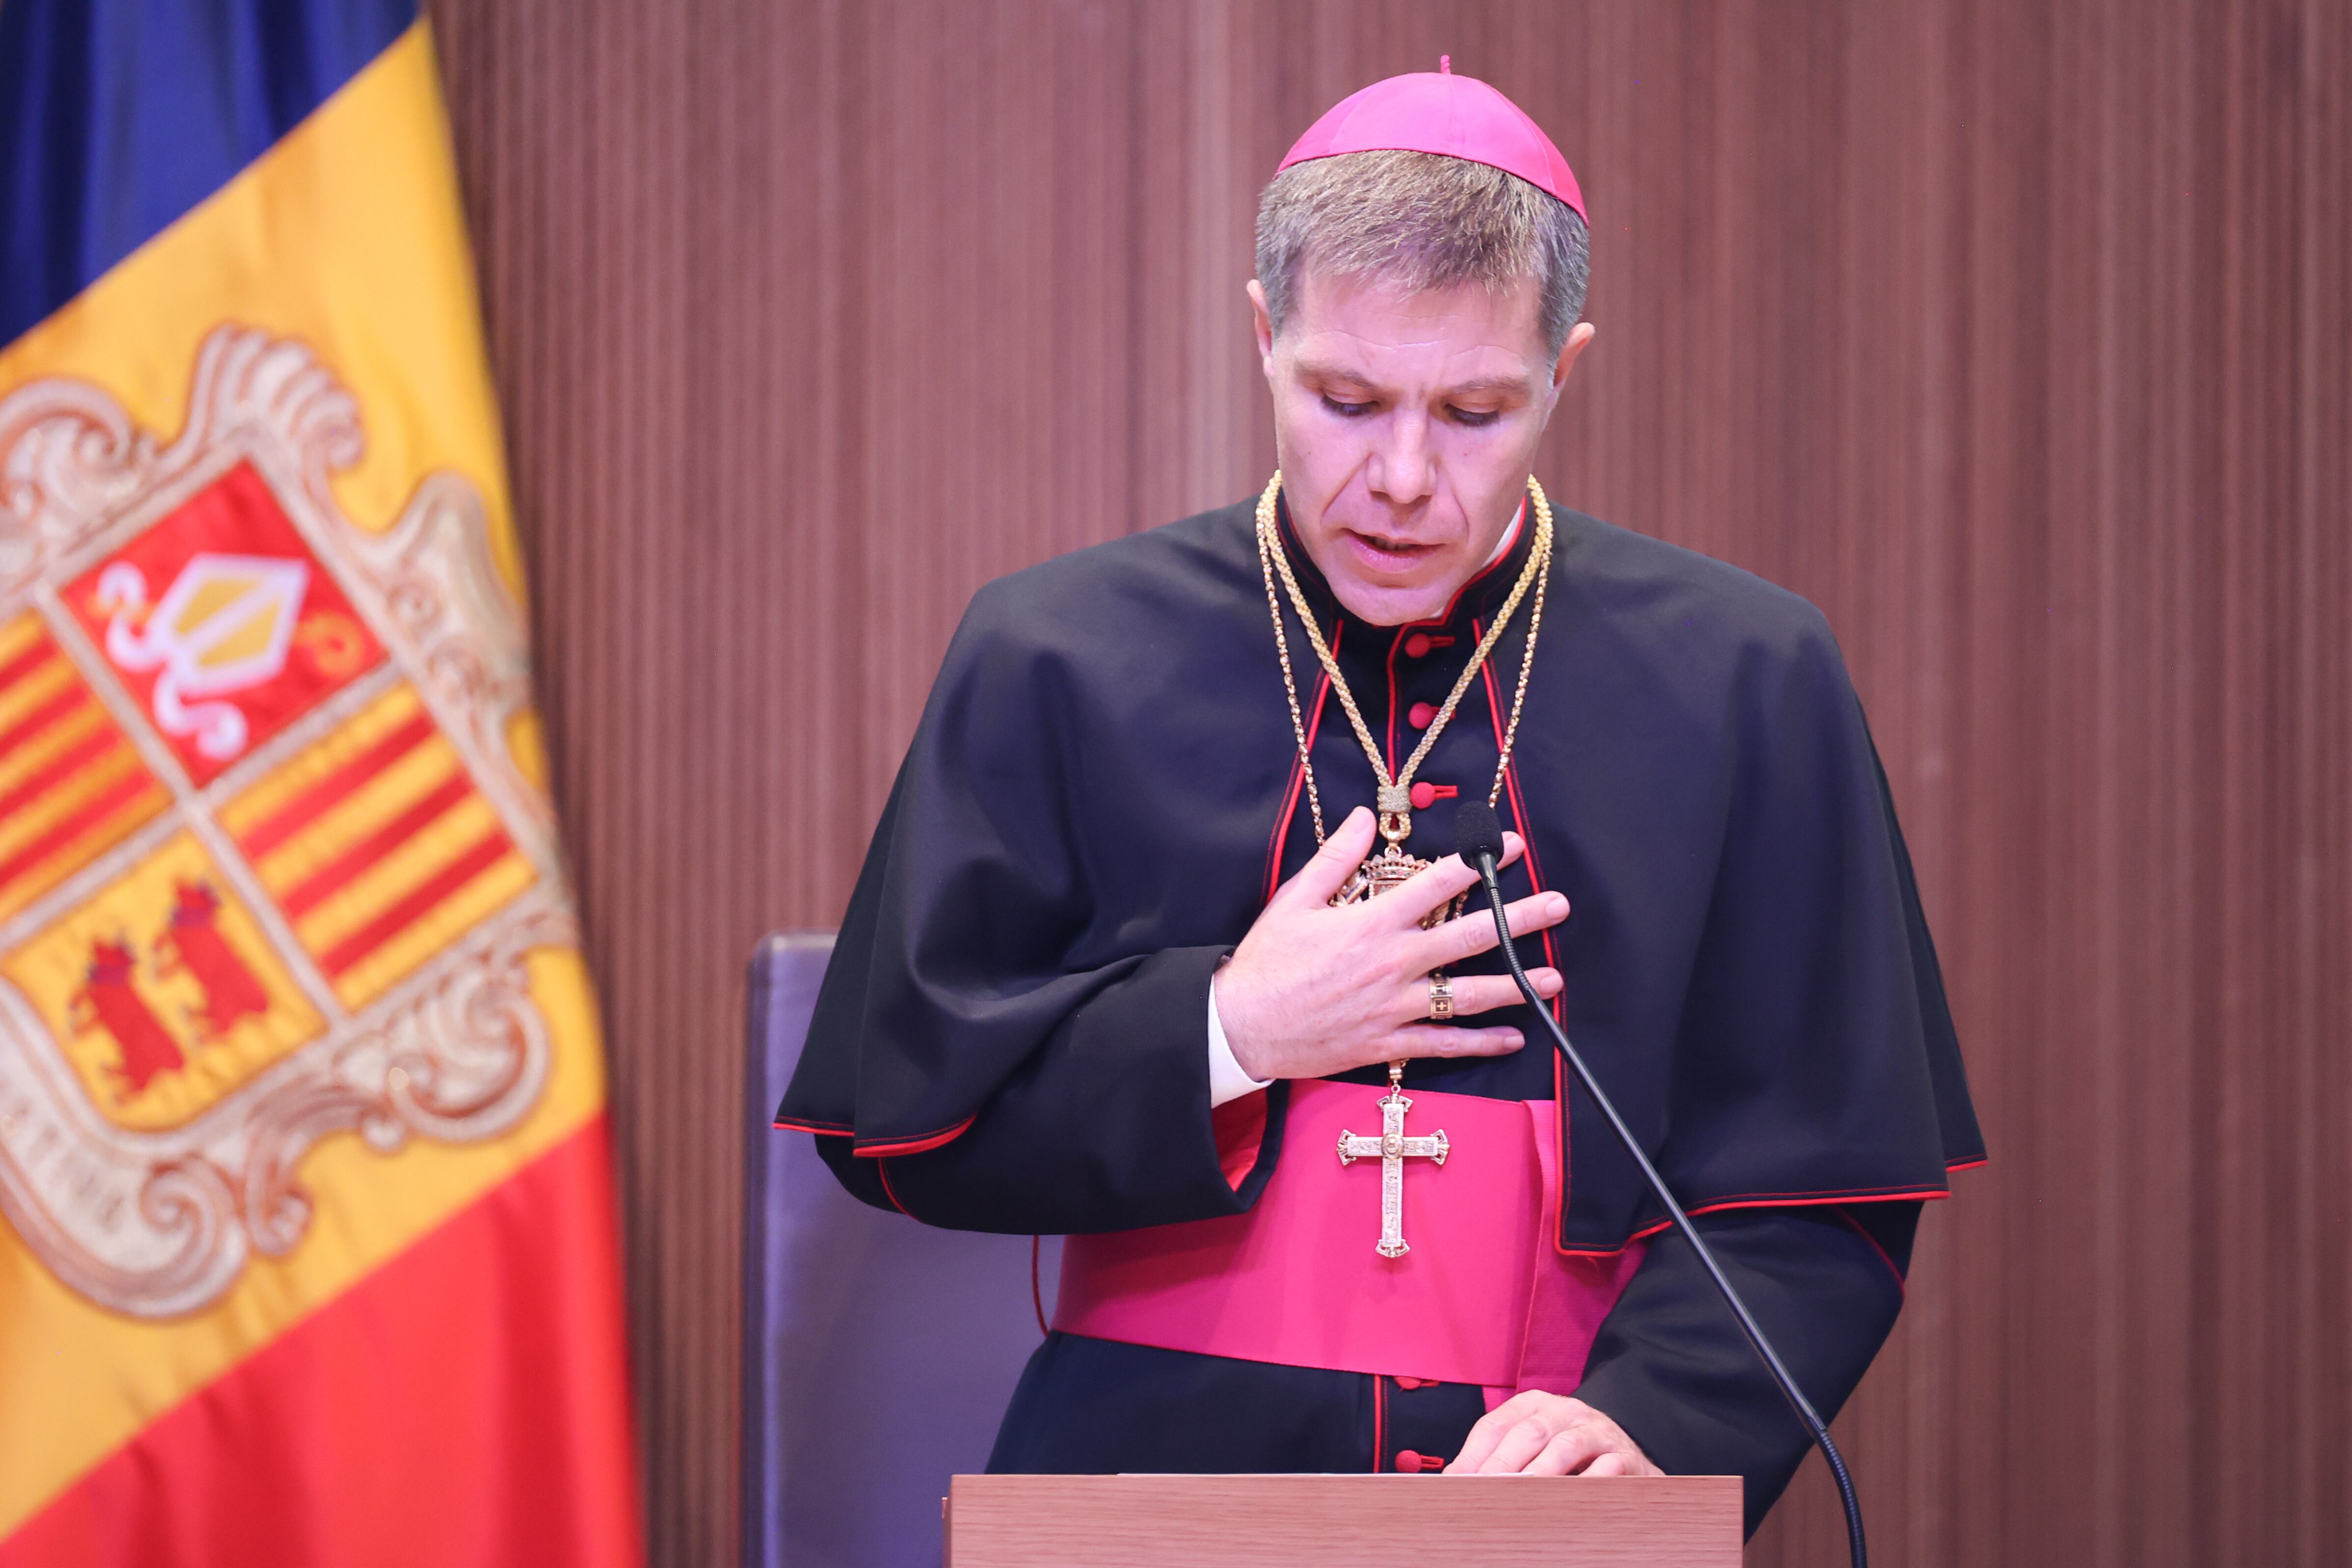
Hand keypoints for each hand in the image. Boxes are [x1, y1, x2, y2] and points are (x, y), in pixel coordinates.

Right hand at [1215, 805, 1568, 1082]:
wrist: (1241, 1026)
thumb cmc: (1267, 962)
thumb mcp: (1295, 899)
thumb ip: (1336, 858)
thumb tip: (1363, 818)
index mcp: (1373, 922)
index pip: (1439, 882)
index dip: (1480, 860)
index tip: (1510, 845)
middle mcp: (1394, 963)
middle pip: (1471, 936)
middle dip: (1520, 919)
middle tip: (1559, 906)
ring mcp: (1395, 1006)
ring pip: (1469, 993)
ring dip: (1516, 983)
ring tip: (1553, 976)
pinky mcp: (1388, 1043)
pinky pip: (1444, 1044)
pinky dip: (1482, 1043)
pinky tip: (1513, 1037)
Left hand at [1448, 1392, 1660, 1476]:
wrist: (1627, 1454)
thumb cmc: (1569, 1454)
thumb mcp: (1534, 1445)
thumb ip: (1500, 1456)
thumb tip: (1455, 1480)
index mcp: (1534, 1405)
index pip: (1496, 1424)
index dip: (1473, 1453)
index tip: (1456, 1480)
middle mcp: (1565, 1411)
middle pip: (1528, 1433)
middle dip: (1502, 1463)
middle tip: (1483, 1489)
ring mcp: (1597, 1431)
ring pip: (1566, 1447)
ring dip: (1542, 1471)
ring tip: (1522, 1493)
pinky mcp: (1624, 1456)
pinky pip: (1606, 1467)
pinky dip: (1588, 1483)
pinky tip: (1570, 1501)